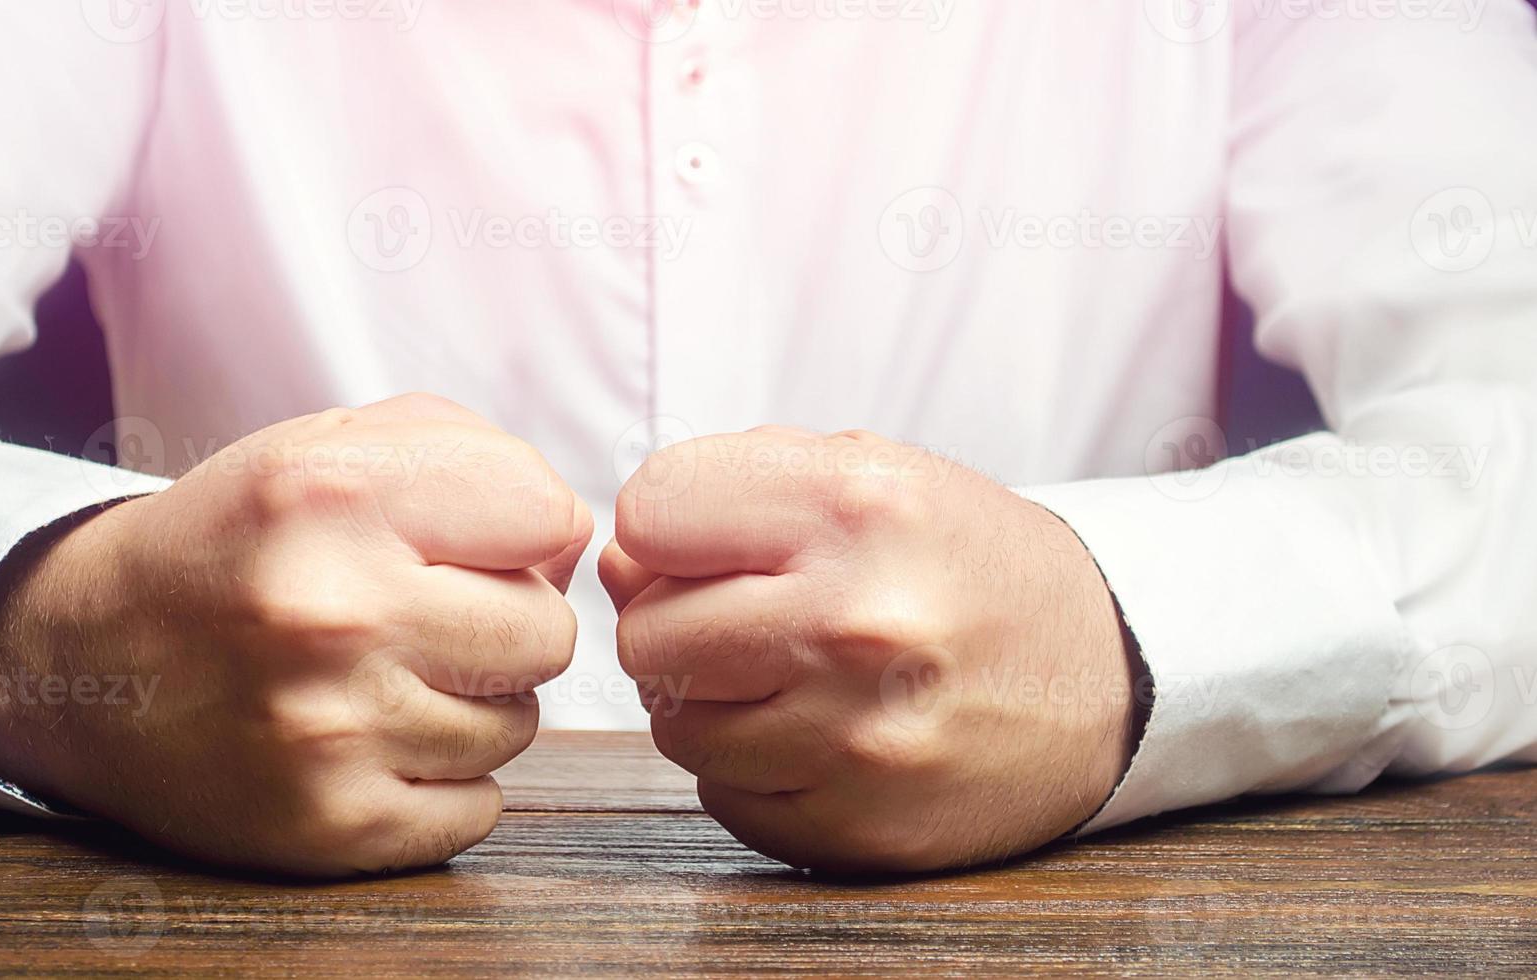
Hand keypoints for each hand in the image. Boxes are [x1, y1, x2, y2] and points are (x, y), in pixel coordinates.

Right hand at [0, 393, 590, 875]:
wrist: (82, 662)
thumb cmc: (235, 545)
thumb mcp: (324, 447)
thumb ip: (469, 453)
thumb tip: (576, 536)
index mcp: (333, 494)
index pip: (551, 514)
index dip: (528, 531)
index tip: (480, 542)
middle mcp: (332, 611)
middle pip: (549, 631)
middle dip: (508, 621)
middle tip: (434, 617)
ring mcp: (331, 730)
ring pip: (519, 725)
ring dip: (474, 702)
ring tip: (390, 676)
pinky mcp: (328, 824)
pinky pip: (478, 809)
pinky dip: (444, 781)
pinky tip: (375, 742)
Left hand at [600, 427, 1137, 872]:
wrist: (1111, 673)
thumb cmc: (964, 561)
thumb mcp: (869, 475)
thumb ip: (729, 493)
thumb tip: (613, 564)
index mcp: (855, 506)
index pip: (650, 512)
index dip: (666, 529)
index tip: (709, 542)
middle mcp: (855, 620)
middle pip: (648, 631)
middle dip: (678, 621)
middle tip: (743, 617)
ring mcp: (859, 735)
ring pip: (677, 724)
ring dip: (710, 700)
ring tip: (785, 674)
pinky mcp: (863, 824)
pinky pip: (725, 796)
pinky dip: (753, 767)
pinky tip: (819, 733)